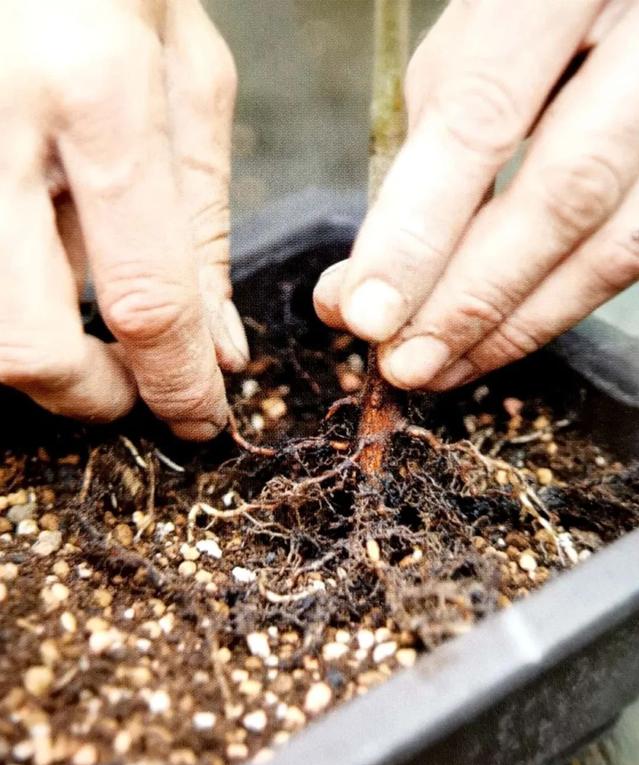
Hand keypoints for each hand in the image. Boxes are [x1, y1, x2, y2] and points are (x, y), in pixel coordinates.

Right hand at [0, 0, 246, 438]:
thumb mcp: (187, 74)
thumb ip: (203, 223)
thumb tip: (216, 350)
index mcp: (92, 90)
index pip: (144, 296)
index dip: (178, 382)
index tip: (203, 414)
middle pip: (25, 344)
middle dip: (92, 396)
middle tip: (135, 390)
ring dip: (42, 361)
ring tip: (92, 336)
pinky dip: (15, 303)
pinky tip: (49, 267)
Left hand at [314, 0, 638, 390]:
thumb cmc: (539, 7)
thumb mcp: (474, 38)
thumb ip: (428, 146)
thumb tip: (366, 281)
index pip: (484, 115)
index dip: (421, 226)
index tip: (366, 311)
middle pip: (566, 192)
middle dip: (471, 298)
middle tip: (403, 362)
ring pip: (619, 241)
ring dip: (517, 323)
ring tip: (441, 365)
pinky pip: (634, 249)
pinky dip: (559, 303)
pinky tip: (501, 331)